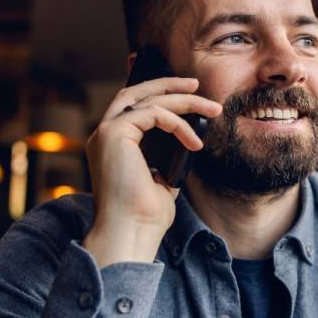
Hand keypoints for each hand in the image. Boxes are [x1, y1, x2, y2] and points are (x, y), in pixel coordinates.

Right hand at [82, 76, 221, 266]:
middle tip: (197, 84)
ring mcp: (105, 133)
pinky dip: (178, 123)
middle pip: (135, 93)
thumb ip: (167, 160)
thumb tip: (187, 143)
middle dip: (168, 84)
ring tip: (213, 109)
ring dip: (184, 101)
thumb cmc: (145, 216)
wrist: (131, 233)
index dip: (158, 93)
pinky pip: (153, 113)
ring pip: (147, 99)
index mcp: (112, 145)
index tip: (188, 92)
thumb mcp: (162, 181)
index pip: (133, 107)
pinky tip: (195, 143)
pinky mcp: (113, 133)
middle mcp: (103, 135)